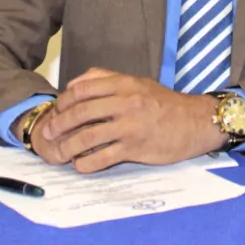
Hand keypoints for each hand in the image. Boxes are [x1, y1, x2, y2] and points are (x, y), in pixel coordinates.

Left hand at [35, 67, 224, 172]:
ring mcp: (130, 126)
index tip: (55, 111)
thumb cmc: (165, 103)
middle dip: (59, 124)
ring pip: (87, 137)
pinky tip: (79, 165)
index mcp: (125, 84)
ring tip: (59, 153)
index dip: (64, 101)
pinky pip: (103, 157)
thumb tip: (74, 84)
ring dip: (67, 146)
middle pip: (81, 112)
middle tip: (49, 133)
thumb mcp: (138, 82)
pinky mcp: (135, 148)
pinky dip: (86, 163)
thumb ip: (107, 79)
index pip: (83, 89)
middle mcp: (126, 103)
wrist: (196, 122)